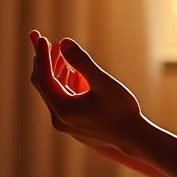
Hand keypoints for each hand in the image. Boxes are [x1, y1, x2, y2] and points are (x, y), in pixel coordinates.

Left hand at [29, 30, 143, 153]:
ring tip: (59, 50)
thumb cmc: (121, 110)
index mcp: (63, 109)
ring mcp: (65, 123)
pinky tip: (72, 70)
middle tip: (43, 39)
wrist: (134, 138)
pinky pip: (63, 99)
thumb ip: (82, 62)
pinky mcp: (73, 123)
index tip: (42, 37)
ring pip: (53, 91)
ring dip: (55, 70)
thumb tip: (64, 42)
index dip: (43, 56)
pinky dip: (64, 82)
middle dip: (44, 61)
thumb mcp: (103, 82)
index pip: (44, 78)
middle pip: (44, 84)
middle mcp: (59, 118)